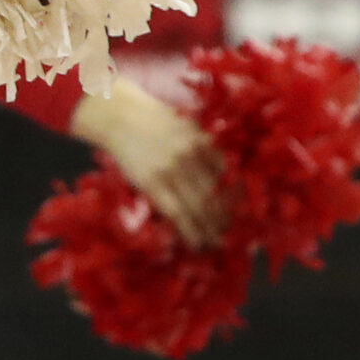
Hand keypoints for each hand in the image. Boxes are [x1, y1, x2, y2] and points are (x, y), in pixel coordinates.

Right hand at [71, 78, 227, 249]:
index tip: (241, 214)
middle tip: (231, 234)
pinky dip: (189, 231)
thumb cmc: (153, 121)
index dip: (238, 200)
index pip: (230, 178)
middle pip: (218, 196)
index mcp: (204, 142)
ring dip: (211, 230)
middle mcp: (192, 157)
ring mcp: (172, 171)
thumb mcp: (187, 128)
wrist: (119, 116)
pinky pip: (177, 213)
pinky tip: (196, 242)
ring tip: (216, 243)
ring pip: (201, 209)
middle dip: (226, 219)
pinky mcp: (152, 183)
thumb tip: (223, 178)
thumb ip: (205, 149)